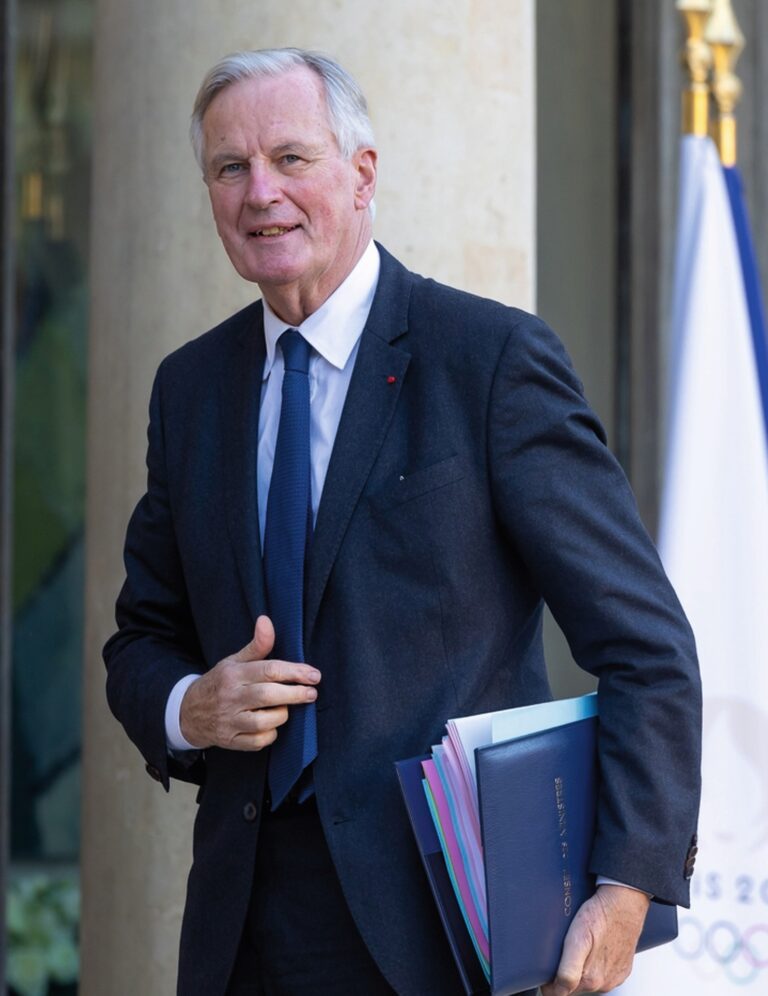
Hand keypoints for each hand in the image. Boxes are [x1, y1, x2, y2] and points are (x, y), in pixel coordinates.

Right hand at [179, 615, 319, 750]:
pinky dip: (270, 734)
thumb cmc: (220, 683)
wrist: (188, 713)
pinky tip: (271, 724)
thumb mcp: (234, 661)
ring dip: (282, 715)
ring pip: (265, 721)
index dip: (295, 672)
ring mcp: (229, 721)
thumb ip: (256, 645)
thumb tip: (266, 620)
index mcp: (233, 674)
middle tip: (312, 692)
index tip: (314, 675)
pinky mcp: (231, 740)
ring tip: (285, 707)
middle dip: (295, 694)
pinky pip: (259, 741)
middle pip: (269, 696)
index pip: (268, 670)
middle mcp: (230, 697)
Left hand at [540, 884, 650, 994]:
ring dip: (581, 968)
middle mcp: (604, 982)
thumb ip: (568, 970)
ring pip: (589, 979)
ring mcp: (615, 976)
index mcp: (591, 978)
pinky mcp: (622, 969)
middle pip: (574, 986)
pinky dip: (596, 964)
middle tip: (562, 949)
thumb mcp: (576, 940)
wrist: (625, 902)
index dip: (549, 981)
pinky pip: (604, 973)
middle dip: (565, 973)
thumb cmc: (599, 915)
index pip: (561, 991)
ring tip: (578, 946)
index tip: (545, 967)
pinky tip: (594, 948)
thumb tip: (557, 991)